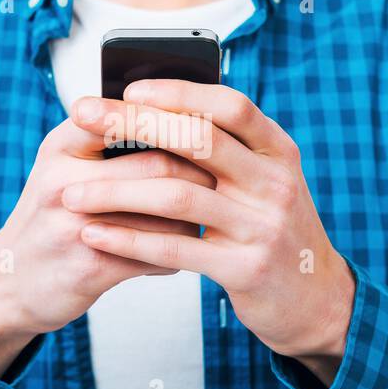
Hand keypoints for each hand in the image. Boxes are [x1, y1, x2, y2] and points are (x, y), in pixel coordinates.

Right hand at [0, 114, 214, 378]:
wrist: (9, 281)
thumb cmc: (50, 215)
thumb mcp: (63, 164)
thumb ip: (108, 138)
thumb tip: (185, 115)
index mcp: (62, 145)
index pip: (131, 115)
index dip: (180, 121)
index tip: (210, 129)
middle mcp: (65, 180)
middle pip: (162, 164)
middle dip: (203, 173)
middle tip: (224, 179)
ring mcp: (77, 226)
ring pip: (168, 214)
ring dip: (196, 218)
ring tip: (204, 217)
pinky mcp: (92, 268)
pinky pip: (158, 255)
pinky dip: (177, 254)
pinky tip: (178, 253)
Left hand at [63, 82, 354, 384]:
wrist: (316, 300)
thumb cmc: (273, 230)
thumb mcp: (266, 181)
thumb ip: (227, 150)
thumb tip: (155, 111)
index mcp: (279, 152)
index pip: (230, 106)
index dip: (180, 93)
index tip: (130, 88)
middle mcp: (274, 183)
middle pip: (198, 140)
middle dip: (133, 124)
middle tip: (82, 115)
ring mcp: (262, 227)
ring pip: (178, 195)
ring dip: (116, 191)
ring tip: (71, 192)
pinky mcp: (245, 269)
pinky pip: (175, 247)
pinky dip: (128, 240)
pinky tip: (95, 235)